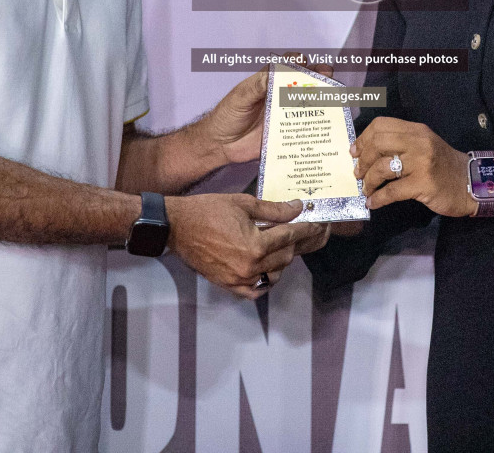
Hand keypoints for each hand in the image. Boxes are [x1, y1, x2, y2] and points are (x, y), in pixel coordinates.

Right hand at [167, 193, 324, 298]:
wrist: (177, 227)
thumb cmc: (208, 210)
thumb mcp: (244, 204)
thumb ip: (274, 209)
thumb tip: (297, 208)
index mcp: (256, 246)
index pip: (290, 237)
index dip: (306, 229)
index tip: (316, 223)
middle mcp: (250, 267)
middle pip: (286, 256)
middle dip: (295, 242)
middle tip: (301, 231)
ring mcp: (239, 280)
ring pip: (275, 274)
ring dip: (282, 260)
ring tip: (281, 245)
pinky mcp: (229, 286)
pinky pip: (256, 290)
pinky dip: (265, 281)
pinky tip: (267, 269)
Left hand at [201, 56, 336, 165]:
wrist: (220, 145)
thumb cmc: (226, 116)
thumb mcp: (240, 97)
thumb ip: (257, 85)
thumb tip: (274, 72)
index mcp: (269, 82)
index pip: (288, 66)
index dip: (299, 62)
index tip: (305, 63)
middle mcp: (280, 96)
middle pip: (306, 83)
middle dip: (320, 77)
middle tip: (326, 78)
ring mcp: (286, 115)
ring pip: (309, 104)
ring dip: (323, 100)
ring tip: (332, 99)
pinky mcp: (287, 133)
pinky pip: (305, 128)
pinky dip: (317, 126)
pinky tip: (325, 125)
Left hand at [352, 117, 473, 217]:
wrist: (471, 183)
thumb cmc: (443, 166)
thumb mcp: (424, 146)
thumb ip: (400, 144)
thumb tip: (366, 152)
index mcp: (416, 130)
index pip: (381, 125)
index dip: (363, 139)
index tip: (354, 153)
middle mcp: (418, 142)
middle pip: (378, 143)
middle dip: (362, 160)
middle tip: (358, 174)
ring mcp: (421, 163)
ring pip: (382, 167)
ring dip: (368, 181)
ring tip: (366, 190)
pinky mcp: (423, 184)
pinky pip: (392, 191)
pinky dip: (378, 198)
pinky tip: (373, 203)